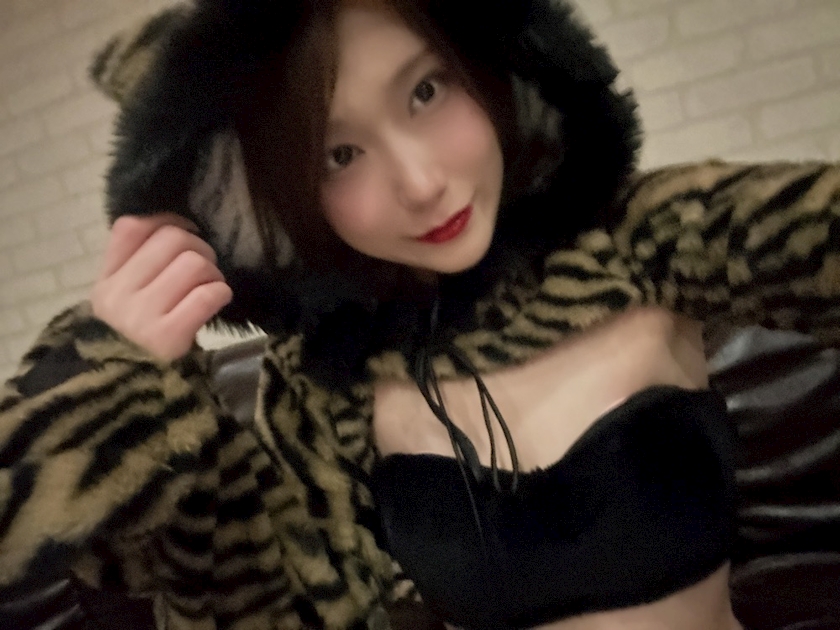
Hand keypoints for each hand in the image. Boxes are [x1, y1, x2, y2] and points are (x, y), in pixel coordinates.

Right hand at [91, 213, 232, 360]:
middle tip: (205, 269)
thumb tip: (178, 224)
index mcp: (106, 280)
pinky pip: (206, 295)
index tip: (186, 234)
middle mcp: (118, 294)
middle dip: (200, 248)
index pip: (131, 227)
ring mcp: (140, 316)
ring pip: (193, 263)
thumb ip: (139, 264)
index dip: (167, 220)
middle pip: (172, 239)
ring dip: (213, 273)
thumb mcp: (124, 300)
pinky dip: (221, 293)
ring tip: (211, 288)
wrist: (133, 391)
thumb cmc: (138, 339)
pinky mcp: (166, 337)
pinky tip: (218, 301)